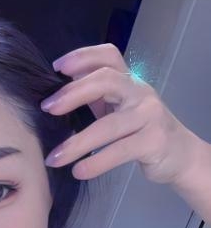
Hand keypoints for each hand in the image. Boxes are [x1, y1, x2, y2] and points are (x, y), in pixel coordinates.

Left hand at [41, 42, 194, 184]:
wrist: (180, 155)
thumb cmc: (142, 132)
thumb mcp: (119, 110)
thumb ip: (96, 100)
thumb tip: (58, 97)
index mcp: (129, 81)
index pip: (108, 56)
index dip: (83, 57)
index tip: (57, 68)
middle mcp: (140, 93)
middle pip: (106, 81)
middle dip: (73, 93)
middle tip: (48, 108)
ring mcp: (149, 116)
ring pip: (108, 125)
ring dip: (77, 143)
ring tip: (54, 158)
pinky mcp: (154, 142)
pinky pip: (119, 151)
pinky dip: (96, 163)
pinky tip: (78, 171)